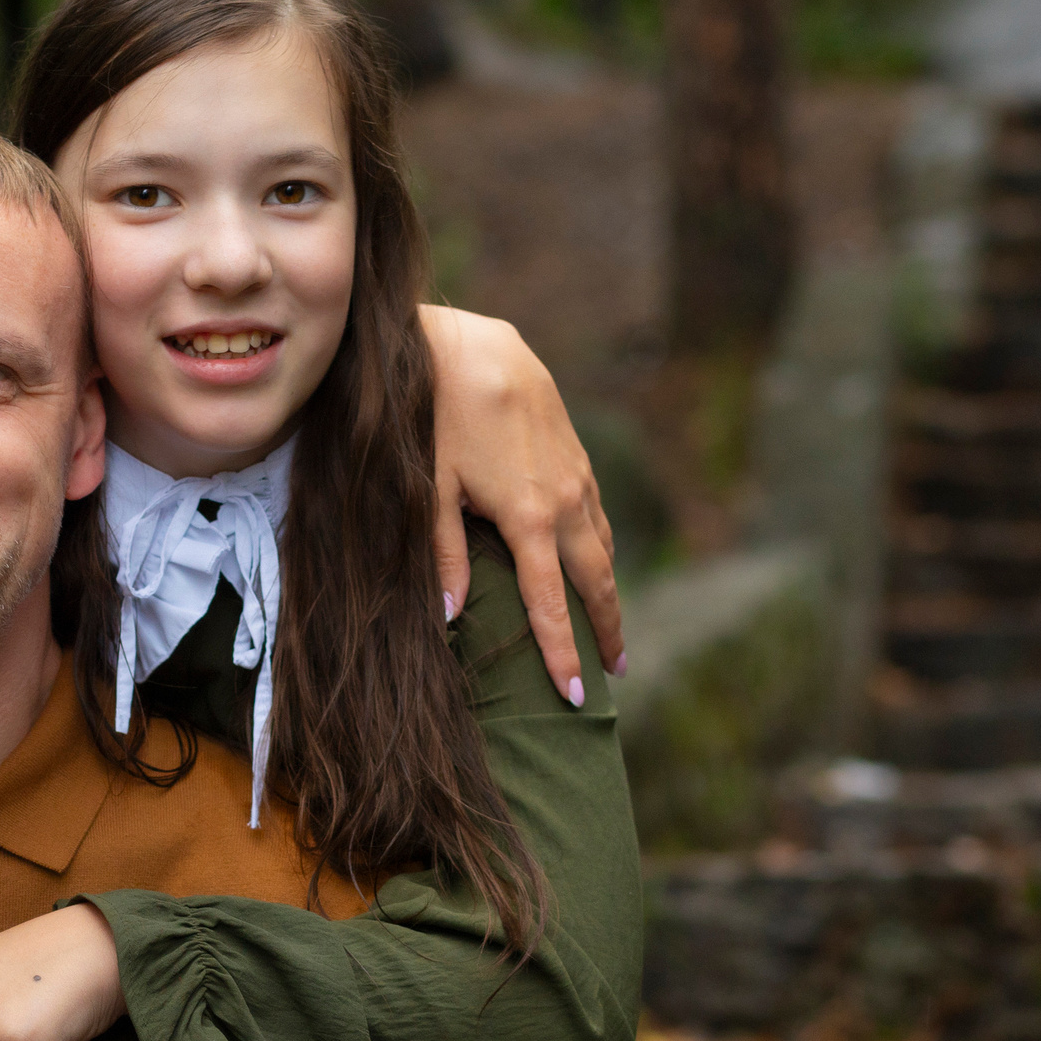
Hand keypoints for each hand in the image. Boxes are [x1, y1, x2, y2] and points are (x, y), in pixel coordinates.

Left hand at [420, 305, 624, 702]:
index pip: (551, 603)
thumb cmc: (436, 414)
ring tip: (608, 629)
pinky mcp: (576, 456)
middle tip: (611, 674)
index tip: (573, 697)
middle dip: (605, 629)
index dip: (562, 654)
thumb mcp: (430, 487)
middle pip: (597, 580)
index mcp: (530, 518)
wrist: (471, 343)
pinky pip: (596, 515)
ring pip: (602, 546)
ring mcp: (578, 477)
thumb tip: (450, 616)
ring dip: (607, 590)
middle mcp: (566, 501)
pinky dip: (598, 549)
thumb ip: (442, 553)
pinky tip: (590, 562)